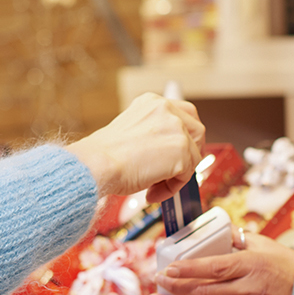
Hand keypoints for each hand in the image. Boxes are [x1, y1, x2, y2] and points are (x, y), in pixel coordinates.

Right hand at [67, 93, 205, 200]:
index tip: (181, 149)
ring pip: (193, 156)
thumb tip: (168, 154)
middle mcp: (166, 110)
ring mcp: (176, 129)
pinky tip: (152, 191)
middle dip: (192, 152)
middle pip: (197, 130)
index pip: (183, 113)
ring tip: (154, 186)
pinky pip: (187, 175)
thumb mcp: (131, 133)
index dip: (186, 134)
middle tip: (178, 171)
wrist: (96, 165)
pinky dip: (171, 188)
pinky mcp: (181, 151)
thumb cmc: (103, 155)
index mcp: (152, 102)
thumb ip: (153, 135)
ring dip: (177, 175)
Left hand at [150, 231, 293, 294]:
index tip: (168, 267)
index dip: (188, 269)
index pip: (214, 268)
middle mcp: (245, 291)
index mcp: (250, 267)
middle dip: (175, 288)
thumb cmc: (289, 269)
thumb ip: (239, 238)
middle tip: (156, 282)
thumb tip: (218, 229)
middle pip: (203, 292)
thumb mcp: (266, 246)